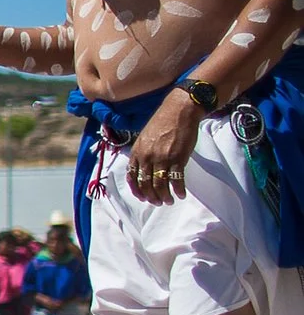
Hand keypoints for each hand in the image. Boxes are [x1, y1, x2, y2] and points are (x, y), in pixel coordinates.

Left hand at [126, 89, 201, 204]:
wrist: (179, 111)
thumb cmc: (162, 123)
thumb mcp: (145, 138)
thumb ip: (143, 153)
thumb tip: (144, 169)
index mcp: (137, 152)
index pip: (132, 177)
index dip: (137, 190)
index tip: (143, 197)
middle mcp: (146, 157)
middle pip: (146, 184)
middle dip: (151, 197)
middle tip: (158, 202)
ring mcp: (162, 159)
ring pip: (160, 185)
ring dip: (165, 197)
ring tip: (170, 201)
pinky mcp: (178, 159)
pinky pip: (176, 180)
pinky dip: (179, 190)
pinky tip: (181, 194)